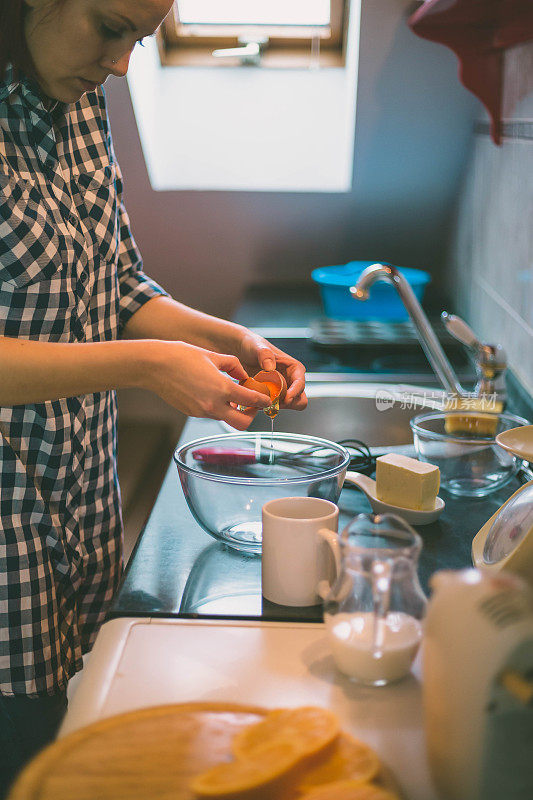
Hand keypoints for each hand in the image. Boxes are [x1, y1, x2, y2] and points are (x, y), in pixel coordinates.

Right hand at [147, 341, 272, 428]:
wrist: (155, 366)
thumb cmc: (182, 356)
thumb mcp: (214, 356)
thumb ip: (234, 367)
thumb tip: (244, 376)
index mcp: (222, 389)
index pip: (253, 402)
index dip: (263, 400)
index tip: (266, 397)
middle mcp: (213, 405)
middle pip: (243, 424)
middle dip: (251, 415)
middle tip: (251, 404)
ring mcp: (201, 411)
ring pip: (226, 419)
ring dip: (233, 411)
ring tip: (231, 396)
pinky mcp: (192, 413)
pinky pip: (211, 414)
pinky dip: (218, 408)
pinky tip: (213, 394)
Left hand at [237, 331, 306, 410]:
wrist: (241, 351)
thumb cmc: (253, 346)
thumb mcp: (258, 347)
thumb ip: (265, 354)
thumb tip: (270, 367)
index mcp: (294, 368)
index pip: (300, 384)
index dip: (295, 393)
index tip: (285, 399)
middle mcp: (291, 381)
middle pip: (299, 400)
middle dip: (287, 404)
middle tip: (272, 402)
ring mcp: (282, 390)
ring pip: (286, 406)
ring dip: (275, 406)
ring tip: (259, 400)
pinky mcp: (272, 396)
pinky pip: (273, 406)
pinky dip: (264, 406)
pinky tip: (253, 401)